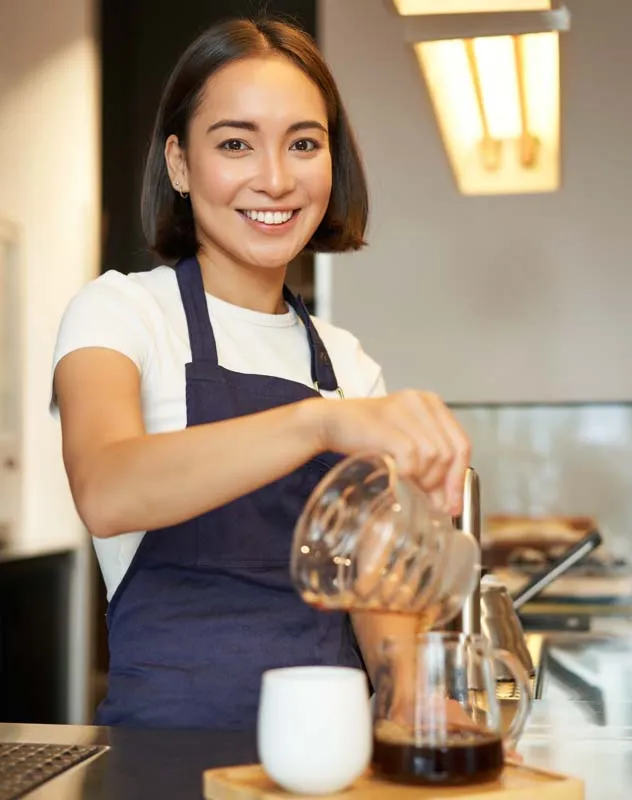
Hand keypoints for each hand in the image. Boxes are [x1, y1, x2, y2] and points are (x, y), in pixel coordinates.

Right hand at [316, 391, 470, 514]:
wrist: (330, 421)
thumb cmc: (367, 436)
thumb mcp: (404, 445)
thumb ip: (428, 467)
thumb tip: (447, 504)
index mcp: (432, 404)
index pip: (461, 444)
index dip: (459, 478)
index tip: (453, 504)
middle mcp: (423, 402)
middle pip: (450, 453)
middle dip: (442, 484)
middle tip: (430, 502)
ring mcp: (406, 411)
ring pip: (433, 456)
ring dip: (424, 479)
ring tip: (408, 486)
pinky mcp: (388, 424)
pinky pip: (411, 458)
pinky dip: (407, 474)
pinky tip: (396, 477)